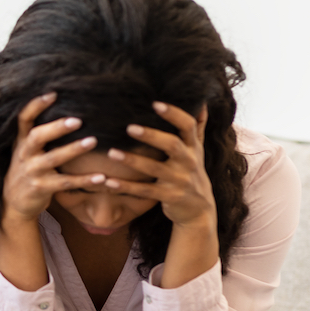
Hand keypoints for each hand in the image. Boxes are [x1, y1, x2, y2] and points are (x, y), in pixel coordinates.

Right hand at [1, 93, 101, 225]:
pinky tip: (101, 177)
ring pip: (53, 158)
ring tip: (92, 141)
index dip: (36, 105)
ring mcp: (32, 172)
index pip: (24, 119)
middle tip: (78, 120)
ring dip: (73, 149)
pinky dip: (84, 180)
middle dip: (57, 127)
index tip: (53, 93)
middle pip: (37, 136)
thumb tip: (59, 107)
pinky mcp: (41, 188)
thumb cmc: (25, 170)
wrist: (11, 203)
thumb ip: (36, 133)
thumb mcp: (23, 150)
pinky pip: (65, 183)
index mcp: (21, 141)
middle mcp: (24, 154)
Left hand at [102, 102, 215, 231]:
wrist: (199, 210)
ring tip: (111, 152)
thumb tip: (200, 101)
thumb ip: (197, 126)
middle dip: (151, 136)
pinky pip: (145, 191)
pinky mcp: (169, 196)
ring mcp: (179, 180)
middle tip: (129, 128)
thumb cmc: (192, 172)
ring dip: (133, 160)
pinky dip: (127, 187)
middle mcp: (189, 162)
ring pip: (155, 168)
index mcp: (193, 147)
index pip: (188, 126)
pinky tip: (109, 181)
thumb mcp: (198, 150)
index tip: (155, 103)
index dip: (174, 114)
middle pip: (172, 145)